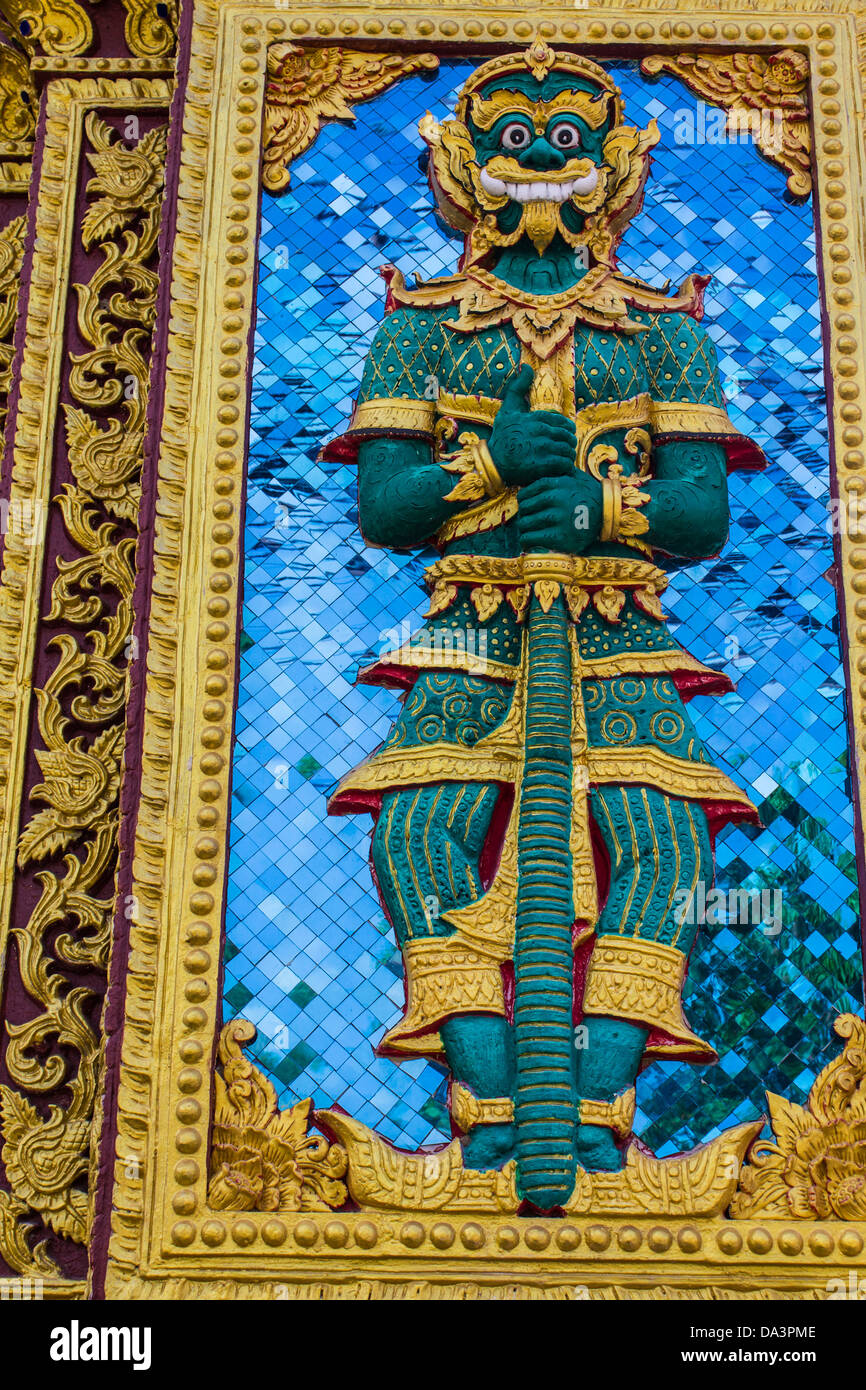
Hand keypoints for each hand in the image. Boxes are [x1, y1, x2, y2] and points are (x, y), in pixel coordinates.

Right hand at [489, 364, 576, 485]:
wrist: (493, 463)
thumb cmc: (502, 436)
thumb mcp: (508, 409)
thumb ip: (518, 387)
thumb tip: (527, 367)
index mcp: (536, 418)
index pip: (563, 422)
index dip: (565, 430)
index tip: (562, 436)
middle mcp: (540, 431)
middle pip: (568, 436)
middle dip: (568, 442)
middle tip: (563, 448)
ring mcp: (543, 449)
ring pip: (568, 449)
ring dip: (567, 454)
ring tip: (561, 458)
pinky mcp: (543, 465)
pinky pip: (565, 463)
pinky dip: (565, 466)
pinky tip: (558, 467)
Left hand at [518, 473, 602, 554]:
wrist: (610, 514)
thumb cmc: (590, 494)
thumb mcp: (575, 476)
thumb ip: (556, 471)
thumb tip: (539, 466)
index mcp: (556, 484)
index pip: (525, 493)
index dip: (522, 502)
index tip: (526, 507)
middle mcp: (555, 499)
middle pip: (524, 509)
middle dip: (524, 515)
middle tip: (529, 520)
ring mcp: (557, 518)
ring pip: (524, 524)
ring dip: (525, 529)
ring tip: (530, 531)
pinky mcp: (559, 537)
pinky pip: (530, 538)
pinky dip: (527, 540)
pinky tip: (531, 541)